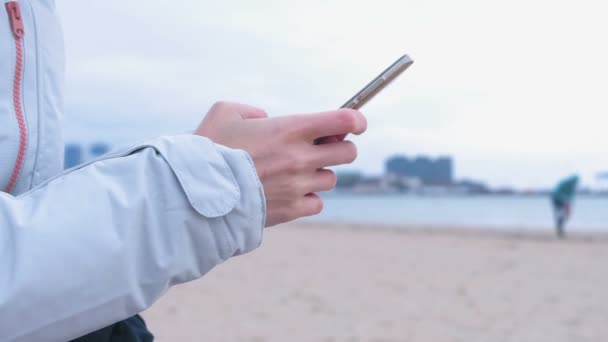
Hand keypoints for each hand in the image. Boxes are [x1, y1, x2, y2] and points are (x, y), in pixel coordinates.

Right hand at [195, 101, 366, 226]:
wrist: (196, 193)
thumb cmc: (208, 149)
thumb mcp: (225, 113)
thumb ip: (252, 110)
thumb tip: (266, 118)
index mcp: (290, 128)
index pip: (343, 121)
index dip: (355, 120)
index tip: (355, 123)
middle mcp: (300, 157)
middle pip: (347, 153)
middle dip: (339, 148)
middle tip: (321, 147)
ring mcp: (298, 185)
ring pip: (330, 179)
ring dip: (318, 174)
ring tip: (293, 173)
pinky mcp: (291, 210)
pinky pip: (317, 204)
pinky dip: (308, 198)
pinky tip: (289, 193)